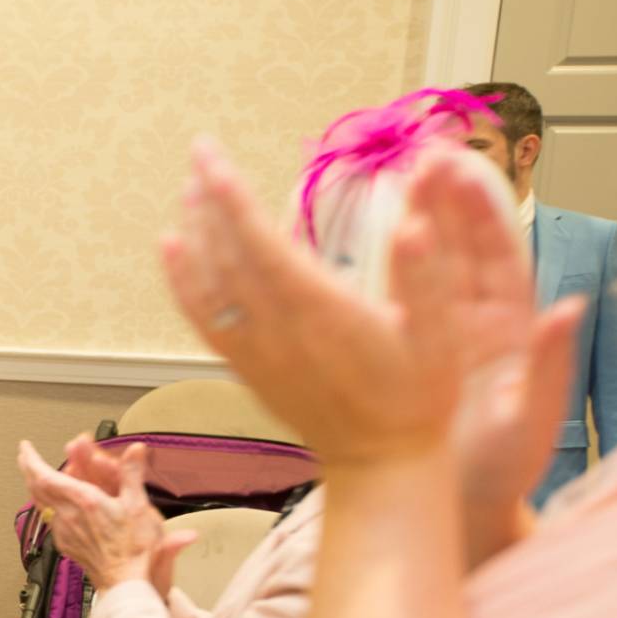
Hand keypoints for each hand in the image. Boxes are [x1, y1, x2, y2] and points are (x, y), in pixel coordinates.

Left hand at [18, 434, 191, 590]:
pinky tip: (51, 504)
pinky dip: (46, 504)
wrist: (126, 583)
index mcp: (83, 501)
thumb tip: (136, 450)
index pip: (45, 476)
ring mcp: (64, 531)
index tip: (25, 447)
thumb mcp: (139, 505)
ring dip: (35, 486)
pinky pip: (49, 519)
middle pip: (36, 488)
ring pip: (40, 503)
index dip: (31, 460)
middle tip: (25, 456)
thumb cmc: (134, 549)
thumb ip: (132, 474)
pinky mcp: (66, 544)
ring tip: (35, 475)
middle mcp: (68, 515)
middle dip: (28, 468)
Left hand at [162, 138, 461, 465]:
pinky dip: (183, 281)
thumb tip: (415, 226)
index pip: (262, 247)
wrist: (382, 465)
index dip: (233, 202)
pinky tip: (173, 249)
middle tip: (200, 151)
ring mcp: (257, 351)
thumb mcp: (443, 338)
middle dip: (210, 200)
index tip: (213, 161)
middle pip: (228, 256)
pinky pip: (203, 318)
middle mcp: (278, 331)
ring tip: (190, 187)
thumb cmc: (419, 400)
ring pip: (210, 284)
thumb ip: (427, 279)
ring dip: (195, 233)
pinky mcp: (250, 368)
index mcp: (321, 314)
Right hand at [403, 152, 585, 559]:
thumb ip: (552, 366)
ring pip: (429, 264)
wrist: (456, 508)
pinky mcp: (409, 347)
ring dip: (415, 218)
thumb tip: (570, 308)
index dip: (482, 212)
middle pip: (463, 247)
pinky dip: (385, 262)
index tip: (462, 172)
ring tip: (397, 175)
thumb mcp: (532, 423)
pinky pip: (397, 295)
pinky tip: (371, 233)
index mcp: (513, 333)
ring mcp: (441, 332)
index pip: (499, 258)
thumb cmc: (498, 472)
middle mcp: (478, 324)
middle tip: (426, 154)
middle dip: (446, 198)